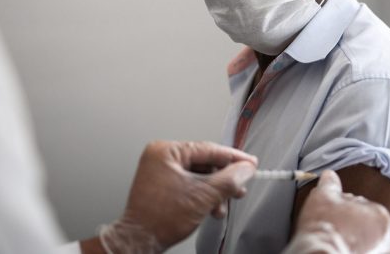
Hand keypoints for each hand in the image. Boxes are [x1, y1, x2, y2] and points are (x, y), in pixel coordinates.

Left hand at [98, 140, 256, 252]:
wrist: (139, 241)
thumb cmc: (160, 218)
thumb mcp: (203, 196)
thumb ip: (228, 180)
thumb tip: (246, 169)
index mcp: (167, 150)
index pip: (208, 149)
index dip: (233, 157)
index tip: (250, 162)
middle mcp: (162, 156)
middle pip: (203, 162)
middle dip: (224, 178)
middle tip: (241, 185)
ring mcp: (160, 171)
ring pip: (197, 175)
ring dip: (215, 189)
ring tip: (227, 201)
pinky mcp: (162, 185)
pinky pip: (188, 183)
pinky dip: (202, 195)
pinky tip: (213, 207)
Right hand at [286, 170, 389, 253]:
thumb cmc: (326, 225)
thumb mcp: (323, 195)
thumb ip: (330, 183)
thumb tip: (330, 175)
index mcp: (380, 215)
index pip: (358, 202)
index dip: (340, 204)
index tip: (330, 209)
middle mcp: (386, 238)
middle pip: (362, 222)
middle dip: (347, 221)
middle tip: (330, 223)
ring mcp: (379, 253)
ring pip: (359, 239)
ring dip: (348, 236)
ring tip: (332, 236)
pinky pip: (358, 250)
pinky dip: (349, 248)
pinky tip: (336, 246)